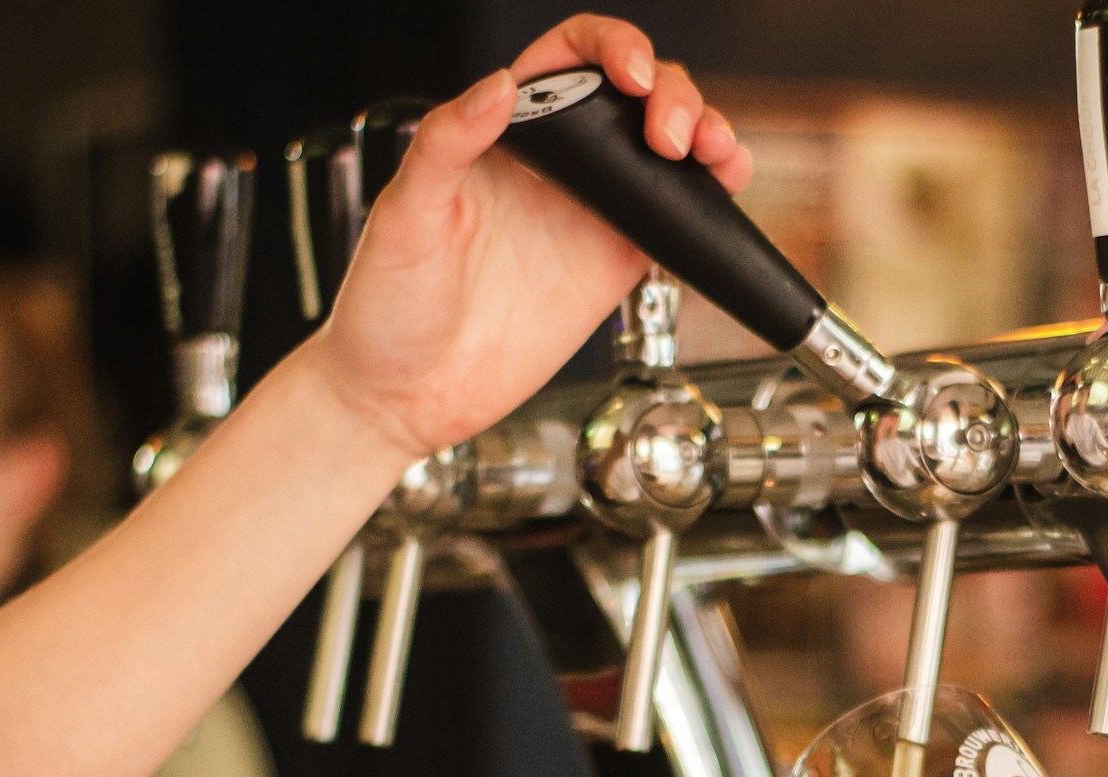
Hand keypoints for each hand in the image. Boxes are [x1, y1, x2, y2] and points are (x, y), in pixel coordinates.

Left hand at [306, 16, 753, 461]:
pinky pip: (677, 221)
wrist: (406, 396)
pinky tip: (720, 196)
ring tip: (715, 155)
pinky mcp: (615, 266)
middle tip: (672, 136)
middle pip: (636, 94)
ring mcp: (592, 214)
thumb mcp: (404, 213)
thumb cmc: (387, 306)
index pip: (568, 57)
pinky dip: (712, 202)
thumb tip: (499, 86)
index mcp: (503, 133)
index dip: (610, 48)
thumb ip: (446, 143)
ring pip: (668, 150)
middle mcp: (556, 166)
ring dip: (708, 135)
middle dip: (673, 94)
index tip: (629, 78)